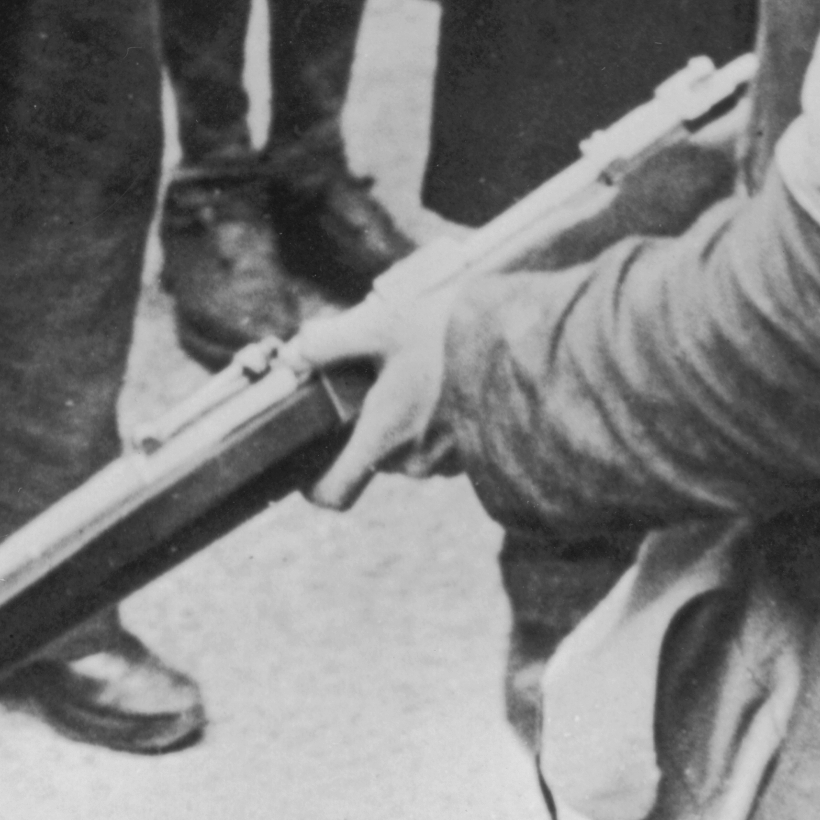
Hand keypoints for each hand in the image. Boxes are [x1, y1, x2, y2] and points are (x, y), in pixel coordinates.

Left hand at [299, 286, 464, 510]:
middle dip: (366, 420)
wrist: (526, 347)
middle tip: (373, 373)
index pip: (334, 493)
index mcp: (384, 438)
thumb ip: (331, 342)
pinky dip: (433, 419)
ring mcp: (448, 463)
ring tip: (415, 367)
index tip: (306, 460)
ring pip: (406, 448)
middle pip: (371, 456)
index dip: (311, 484)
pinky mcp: (476, 453)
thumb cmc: (450, 336)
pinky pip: (437, 444)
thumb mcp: (382, 326)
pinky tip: (443, 378)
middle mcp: (414, 462)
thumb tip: (294, 354)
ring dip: (404, 418)